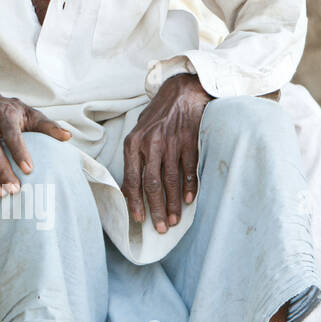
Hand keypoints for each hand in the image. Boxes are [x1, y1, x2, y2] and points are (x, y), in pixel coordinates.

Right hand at [0, 94, 71, 195]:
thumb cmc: (11, 113)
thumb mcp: (30, 114)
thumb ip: (48, 126)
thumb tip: (68, 137)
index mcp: (4, 115)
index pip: (11, 135)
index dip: (19, 153)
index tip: (29, 170)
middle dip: (2, 172)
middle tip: (15, 189)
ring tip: (2, 194)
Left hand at [121, 73, 211, 232]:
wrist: (180, 92)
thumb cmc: (156, 117)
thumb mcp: (138, 133)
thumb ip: (135, 157)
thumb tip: (130, 188)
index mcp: (133, 144)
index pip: (131, 179)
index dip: (135, 202)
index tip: (138, 219)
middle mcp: (150, 145)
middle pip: (151, 184)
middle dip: (155, 209)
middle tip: (160, 228)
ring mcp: (171, 143)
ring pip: (171, 181)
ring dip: (173, 204)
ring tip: (174, 221)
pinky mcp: (189, 142)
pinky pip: (189, 170)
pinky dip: (190, 187)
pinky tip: (189, 201)